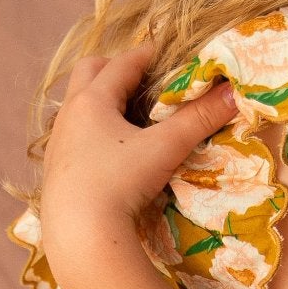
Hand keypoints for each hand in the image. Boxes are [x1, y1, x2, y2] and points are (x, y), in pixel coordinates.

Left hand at [37, 45, 238, 280]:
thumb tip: (233, 95)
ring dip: (100, 100)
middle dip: (115, 69)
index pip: (122, 63)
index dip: (147, 54)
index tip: (167, 52)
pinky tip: (105, 151)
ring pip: (76, 106)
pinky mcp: (53, 172)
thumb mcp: (163, 149)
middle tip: (142, 78)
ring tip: (125, 113)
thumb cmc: (119, 183)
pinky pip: (71, 136)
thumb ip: (198, 120)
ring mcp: (57, 144)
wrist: (79, 236)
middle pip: (88, 73)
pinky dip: (90, 130)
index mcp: (92, 100)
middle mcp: (69, 115)